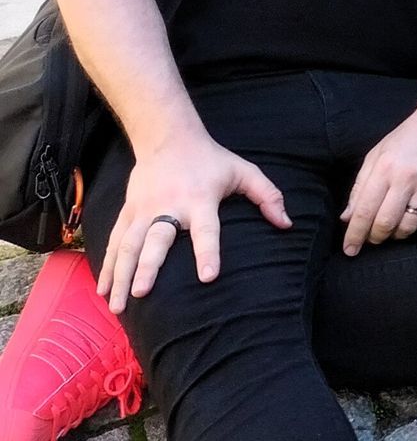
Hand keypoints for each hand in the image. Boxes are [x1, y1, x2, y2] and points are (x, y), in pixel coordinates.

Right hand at [98, 127, 290, 314]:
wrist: (167, 136)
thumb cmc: (211, 159)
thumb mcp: (243, 171)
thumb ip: (268, 196)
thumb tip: (287, 224)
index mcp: (200, 199)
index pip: (206, 229)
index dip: (207, 252)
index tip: (208, 276)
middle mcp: (169, 206)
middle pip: (155, 239)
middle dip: (147, 267)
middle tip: (141, 294)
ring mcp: (144, 209)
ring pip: (128, 245)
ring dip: (121, 275)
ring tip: (118, 305)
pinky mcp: (128, 211)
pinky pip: (115, 241)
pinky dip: (108, 266)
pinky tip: (103, 290)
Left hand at [341, 103, 416, 254]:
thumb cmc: (409, 136)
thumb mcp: (378, 154)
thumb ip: (360, 186)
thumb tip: (347, 217)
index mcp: (384, 168)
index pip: (364, 211)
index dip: (354, 235)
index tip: (349, 251)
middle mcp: (405, 178)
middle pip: (385, 223)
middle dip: (375, 238)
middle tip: (373, 240)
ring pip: (408, 226)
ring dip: (397, 235)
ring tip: (394, 230)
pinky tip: (416, 217)